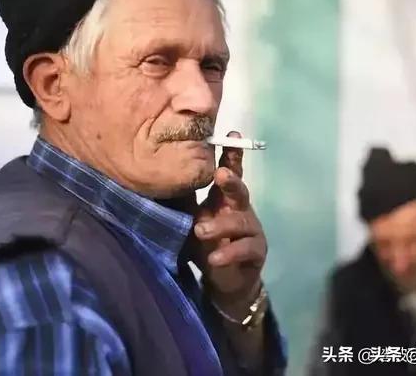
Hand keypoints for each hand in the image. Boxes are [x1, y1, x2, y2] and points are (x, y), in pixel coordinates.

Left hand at [192, 131, 266, 315]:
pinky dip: (228, 252)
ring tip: (201, 231)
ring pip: (241, 221)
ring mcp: (252, 230)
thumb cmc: (207, 244)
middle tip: (220, 174)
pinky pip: (245, 249)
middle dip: (231, 181)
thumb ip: (185, 201)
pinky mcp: (256, 252)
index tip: (233, 134)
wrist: (225, 281)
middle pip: (240, 190)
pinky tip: (214, 258)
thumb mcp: (192, 220)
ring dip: (220, 225)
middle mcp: (240, 210)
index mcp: (224, 199)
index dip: (232, 155)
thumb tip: (159, 176)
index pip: (229, 173)